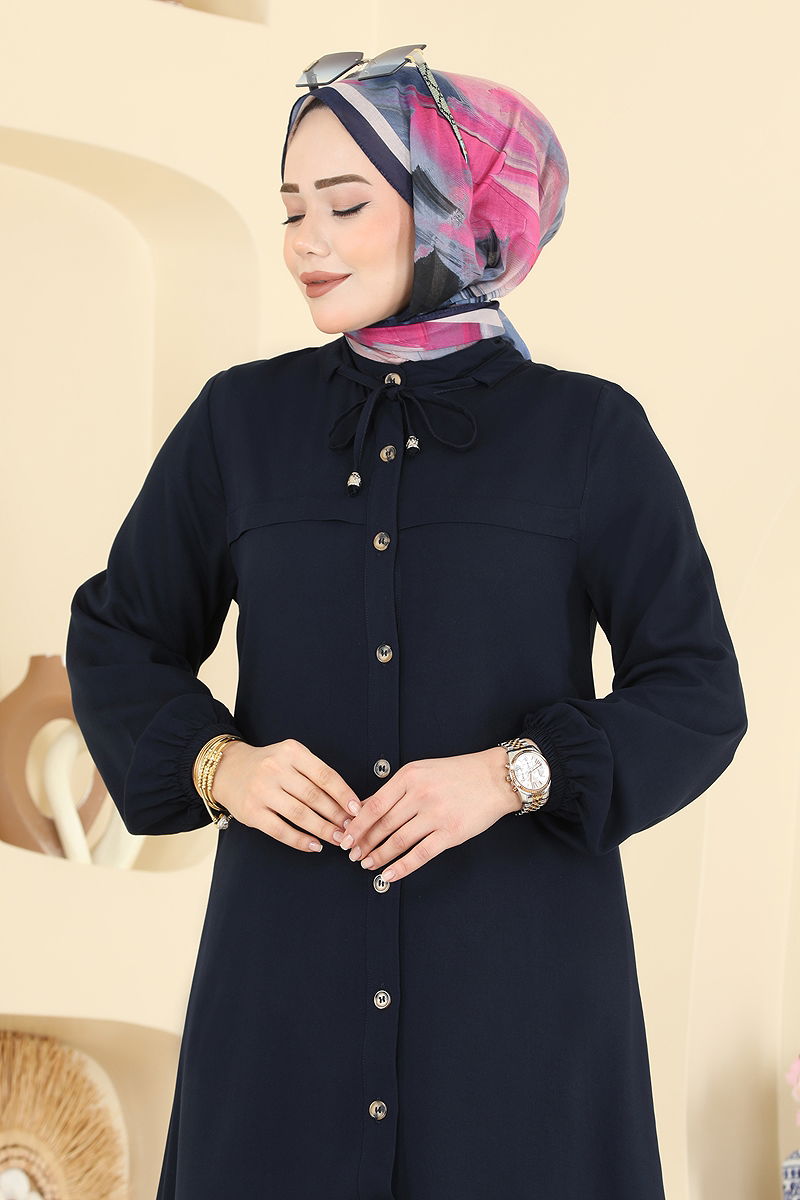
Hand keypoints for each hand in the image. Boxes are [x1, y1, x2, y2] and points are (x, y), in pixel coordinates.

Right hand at [211, 738, 358, 851]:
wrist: (227, 770)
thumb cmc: (266, 765)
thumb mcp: (290, 757)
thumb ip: (314, 773)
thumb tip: (345, 800)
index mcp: (291, 752)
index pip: (325, 775)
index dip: (344, 794)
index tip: (356, 809)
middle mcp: (275, 769)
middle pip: (314, 797)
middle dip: (337, 815)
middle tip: (351, 828)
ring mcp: (262, 791)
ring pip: (300, 815)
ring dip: (323, 829)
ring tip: (337, 838)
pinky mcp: (252, 812)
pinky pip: (281, 830)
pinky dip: (300, 841)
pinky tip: (314, 845)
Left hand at [338, 746, 516, 881]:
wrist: (495, 778)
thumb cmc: (458, 773)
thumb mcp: (421, 771)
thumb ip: (395, 790)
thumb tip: (365, 809)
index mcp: (409, 776)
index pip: (374, 805)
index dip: (356, 825)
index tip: (345, 837)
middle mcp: (420, 794)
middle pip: (382, 825)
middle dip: (364, 843)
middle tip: (353, 854)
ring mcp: (436, 814)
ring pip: (398, 841)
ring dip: (379, 856)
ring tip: (367, 864)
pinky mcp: (451, 833)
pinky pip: (420, 854)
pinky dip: (402, 867)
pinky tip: (389, 874)